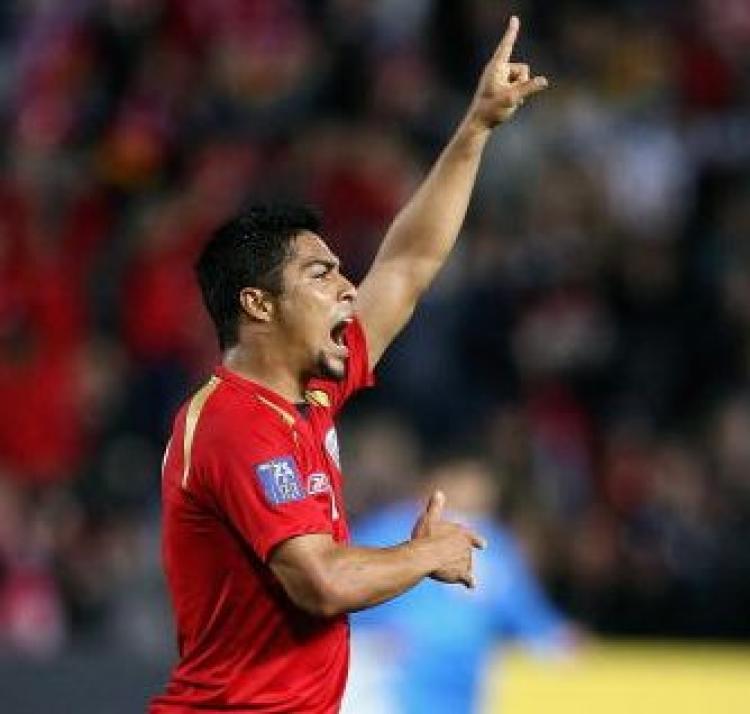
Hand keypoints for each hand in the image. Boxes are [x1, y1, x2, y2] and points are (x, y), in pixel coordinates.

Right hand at [411, 490, 485, 587]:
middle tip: (443, 558)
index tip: (483, 545)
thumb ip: (435, 507)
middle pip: (466, 554)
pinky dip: (469, 581)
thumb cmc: (425, 536)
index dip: (477, 541)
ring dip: (460, 568)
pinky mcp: (462, 574)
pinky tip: (471, 584)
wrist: (426, 556)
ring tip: (446, 570)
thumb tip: (439, 492)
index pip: (473, 538)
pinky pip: (468, 579)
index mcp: (461, 532)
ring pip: (466, 566)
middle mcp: (467, 546)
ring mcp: (466, 561)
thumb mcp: (429, 519)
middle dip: (459, 557)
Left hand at [469, 15, 547, 129]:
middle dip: (522, 83)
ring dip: (519, 91)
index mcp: (496, 68)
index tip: (514, 19)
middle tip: (507, 98)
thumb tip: (543, 81)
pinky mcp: (503, 85)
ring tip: (506, 102)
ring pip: (523, 78)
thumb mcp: (512, 98)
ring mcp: (501, 77)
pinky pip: (519, 86)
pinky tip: (507, 104)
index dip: (511, 33)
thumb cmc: (491, 110)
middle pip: (523, 69)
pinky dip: (518, 95)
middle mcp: (498, 69)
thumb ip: (528, 88)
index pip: (506, 46)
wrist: (480, 123)